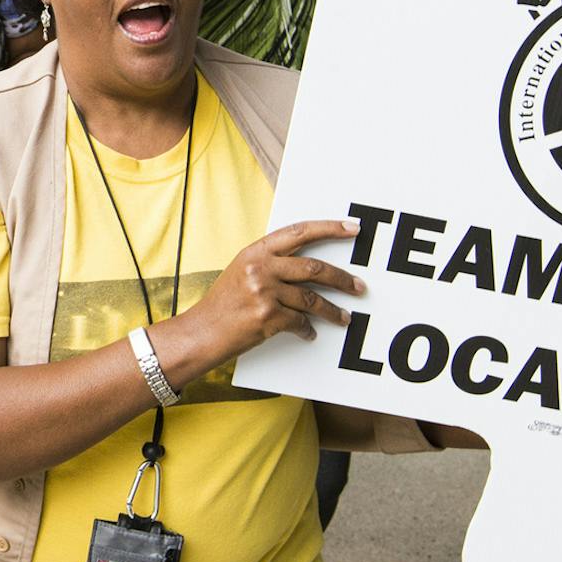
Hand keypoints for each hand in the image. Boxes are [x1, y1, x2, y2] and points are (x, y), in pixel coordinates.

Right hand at [186, 219, 364, 355]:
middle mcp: (261, 268)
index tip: (352, 229)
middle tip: (359, 286)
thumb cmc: (224, 304)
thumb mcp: (243, 272)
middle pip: (315, 268)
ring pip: (313, 299)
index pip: (300, 232)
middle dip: (342, 279)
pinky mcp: (268, 316)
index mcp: (256, 251)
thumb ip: (272, 263)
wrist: (202, 331)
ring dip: (333, 311)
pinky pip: (300, 322)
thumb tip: (309, 268)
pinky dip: (308, 329)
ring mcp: (264, 292)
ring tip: (343, 317)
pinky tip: (309, 332)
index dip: (329, 228)